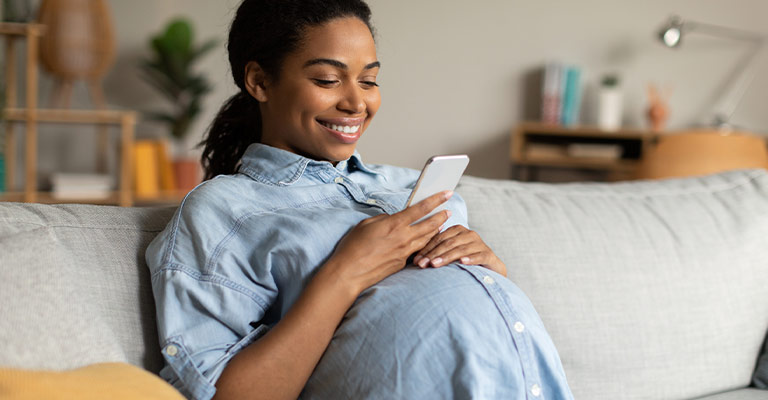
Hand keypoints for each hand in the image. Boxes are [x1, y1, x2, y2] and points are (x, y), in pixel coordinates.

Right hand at [323, 191, 453, 295]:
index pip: (421, 208)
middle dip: (441, 216)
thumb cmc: (353, 247)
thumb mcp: (367, 224)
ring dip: (436, 230)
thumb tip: (394, 219)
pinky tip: (425, 241)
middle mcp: (403, 238)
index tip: (447, 193)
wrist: (349, 272)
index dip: (436, 199)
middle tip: (448, 211)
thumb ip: (385, 220)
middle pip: (430, 225)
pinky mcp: (402, 263)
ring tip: (441, 225)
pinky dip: (424, 243)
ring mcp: (404, 252)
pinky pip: (417, 250)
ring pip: (427, 239)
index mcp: (394, 224)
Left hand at [414, 225, 506, 276]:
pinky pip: (478, 256)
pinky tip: (462, 263)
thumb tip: (414, 259)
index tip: (416, 261)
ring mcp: (479, 244)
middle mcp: (469, 234)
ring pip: (460, 249)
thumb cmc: (464, 261)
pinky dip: (470, 259)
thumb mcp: (449, 254)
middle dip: (433, 254)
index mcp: (457, 230)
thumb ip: (436, 252)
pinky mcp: (488, 254)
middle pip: (448, 243)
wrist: (490, 269)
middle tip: (422, 265)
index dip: (426, 249)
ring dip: (446, 257)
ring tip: (435, 264)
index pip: (438, 238)